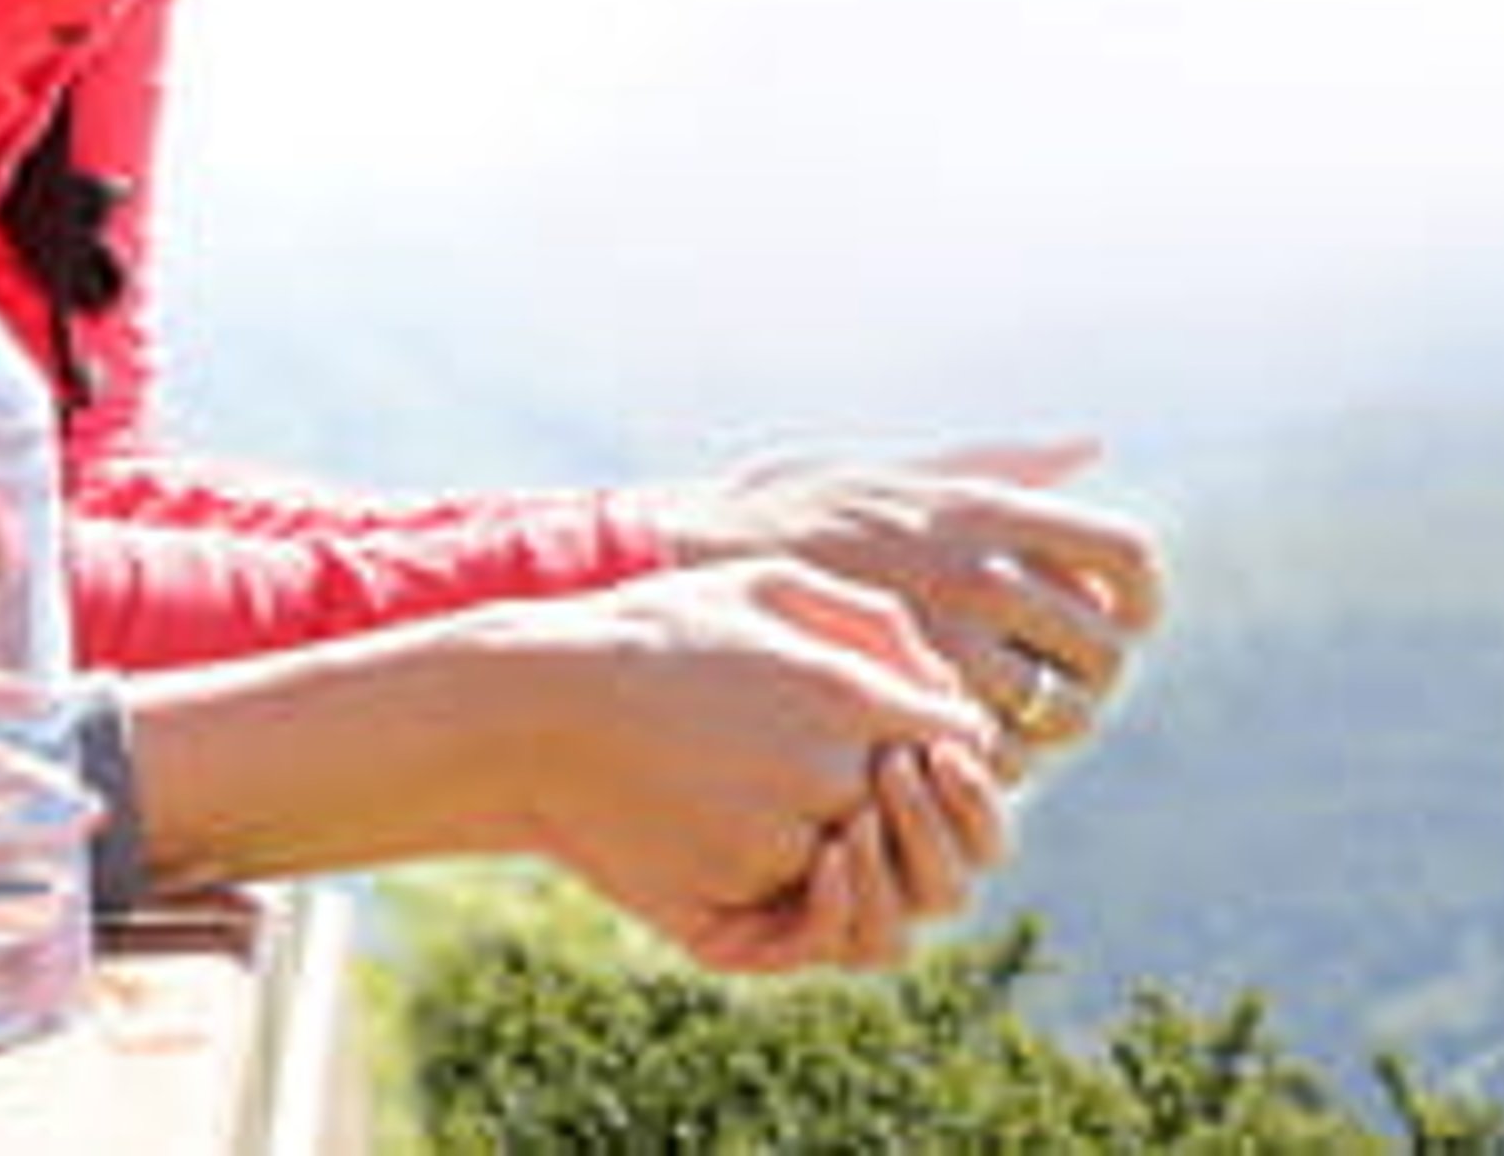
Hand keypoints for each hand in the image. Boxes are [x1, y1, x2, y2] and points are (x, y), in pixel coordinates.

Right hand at [499, 562, 995, 968]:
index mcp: (846, 694)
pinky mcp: (736, 896)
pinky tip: (794, 857)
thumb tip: (943, 680)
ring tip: (831, 822)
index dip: (953, 742)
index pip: (964, 739)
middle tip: (879, 780)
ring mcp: (782, 844)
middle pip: (930, 814)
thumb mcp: (766, 584)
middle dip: (920, 801)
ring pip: (881, 877)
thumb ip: (870, 621)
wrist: (539, 707)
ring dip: (876, 858)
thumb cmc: (656, 631)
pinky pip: (816, 919)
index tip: (919, 733)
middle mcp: (827, 775)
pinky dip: (820, 899)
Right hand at [644, 438, 1165, 754]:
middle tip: (1051, 689)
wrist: (679, 568)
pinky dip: (981, 766)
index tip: (1117, 621)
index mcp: (986, 510)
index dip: (1138, 602)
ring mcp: (944, 644)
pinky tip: (940, 746)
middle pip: (1106, 652)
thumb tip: (1089, 446)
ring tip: (996, 723)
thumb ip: (997, 464)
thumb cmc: (790, 515)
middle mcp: (979, 571)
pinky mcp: (903, 711)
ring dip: (1040, 730)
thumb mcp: (895, 471)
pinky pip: (988, 759)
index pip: (1128, 560)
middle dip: (1090, 679)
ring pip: (1055, 715)